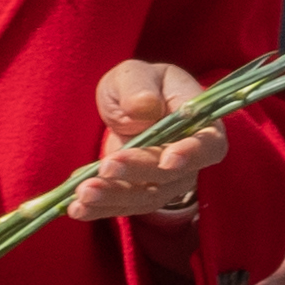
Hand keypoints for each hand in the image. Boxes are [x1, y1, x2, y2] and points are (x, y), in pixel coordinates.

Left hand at [69, 60, 227, 223]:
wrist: (127, 108)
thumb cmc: (138, 87)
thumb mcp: (133, 75)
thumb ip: (138, 87)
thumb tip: (144, 106)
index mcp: (201, 124)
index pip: (208, 145)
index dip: (191, 154)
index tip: (167, 160)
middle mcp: (189, 160)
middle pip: (170, 176)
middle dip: (137, 173)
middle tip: (106, 166)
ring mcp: (166, 183)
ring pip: (145, 197)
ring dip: (113, 197)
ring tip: (82, 193)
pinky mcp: (141, 196)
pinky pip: (124, 207)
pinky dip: (99, 209)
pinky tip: (76, 208)